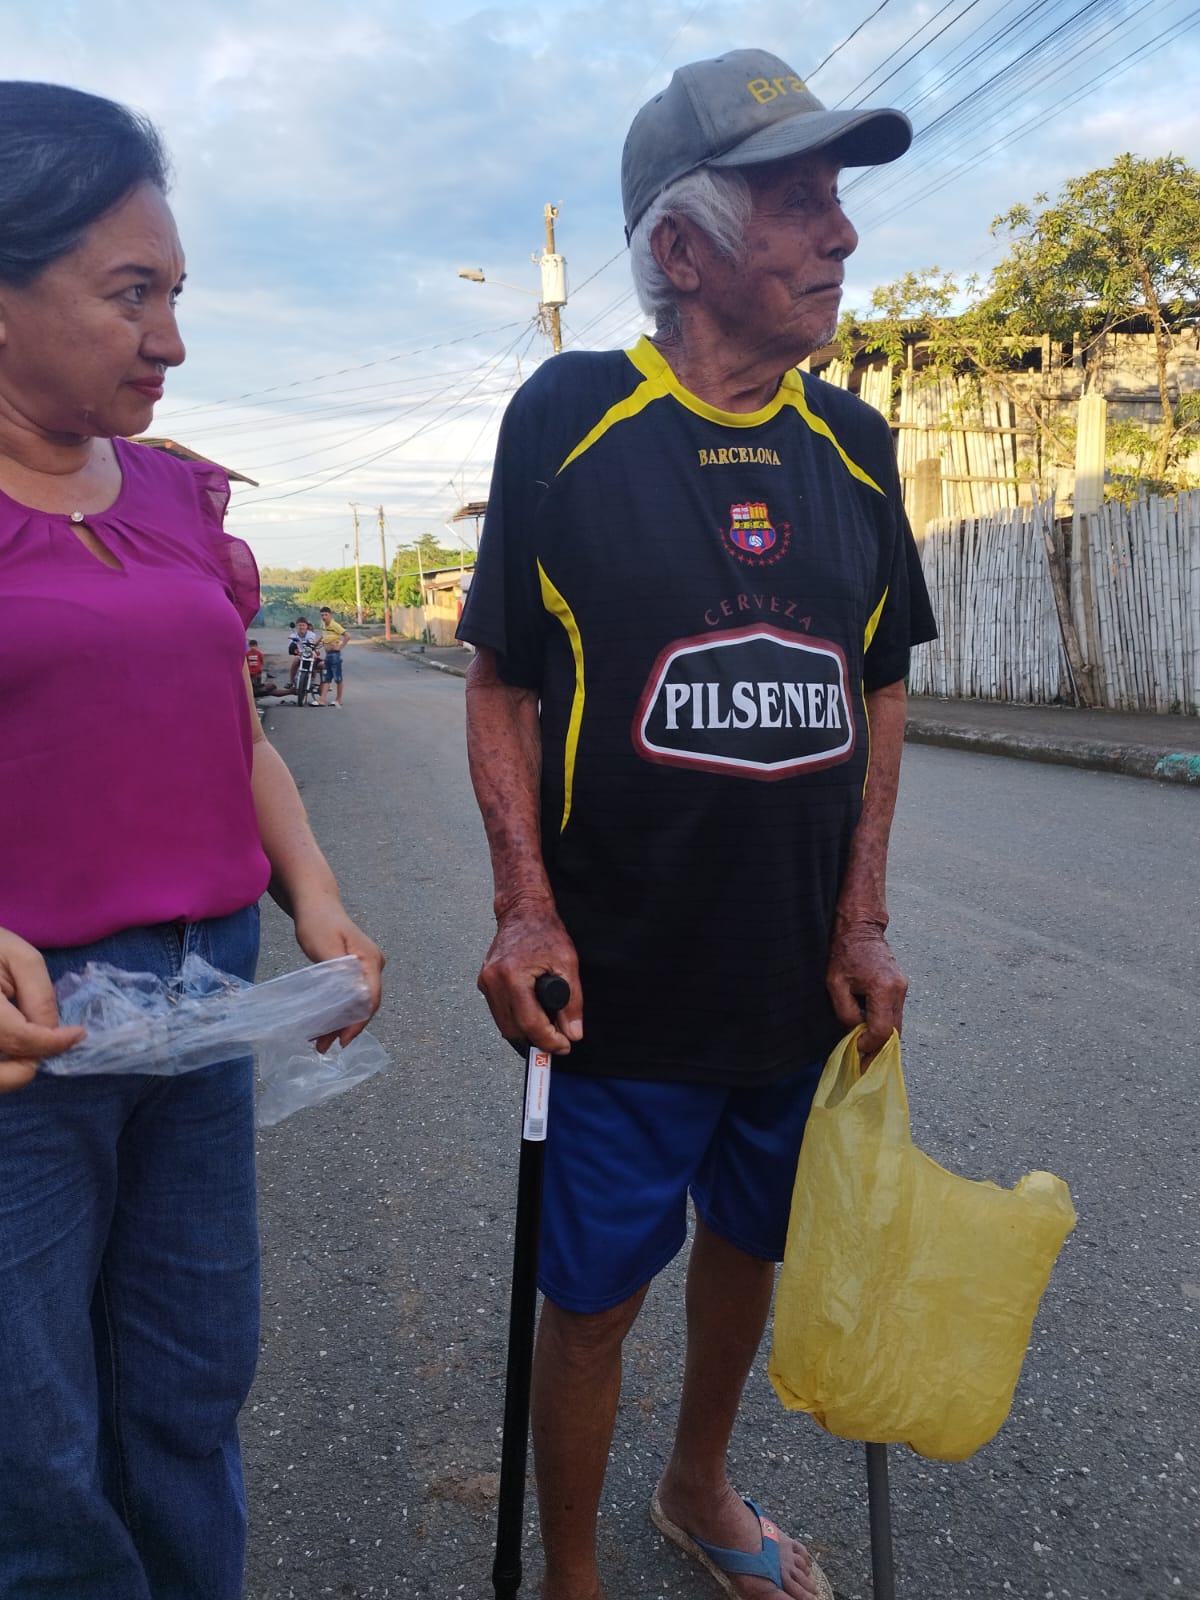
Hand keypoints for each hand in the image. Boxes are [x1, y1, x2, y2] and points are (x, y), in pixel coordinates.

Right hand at [0, 928, 86, 1091]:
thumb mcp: (19, 957)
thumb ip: (39, 995)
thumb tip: (52, 1032)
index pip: (18, 1037)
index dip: (52, 1042)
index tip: (77, 1034)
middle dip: (26, 1067)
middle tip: (47, 1046)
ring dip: (10, 1072)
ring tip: (28, 1048)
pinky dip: (1, 1068)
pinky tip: (12, 1048)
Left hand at [291, 897, 384, 1050]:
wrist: (315, 903)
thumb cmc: (319, 923)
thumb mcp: (324, 948)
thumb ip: (338, 972)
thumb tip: (347, 999)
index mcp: (370, 960)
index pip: (371, 998)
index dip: (358, 1022)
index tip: (343, 1041)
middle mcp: (373, 965)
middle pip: (364, 1004)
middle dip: (347, 1027)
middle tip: (324, 1046)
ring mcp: (365, 967)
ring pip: (357, 1002)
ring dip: (340, 1022)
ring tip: (320, 1041)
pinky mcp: (354, 968)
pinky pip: (350, 995)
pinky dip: (338, 1010)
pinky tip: (324, 1023)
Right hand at [478, 895, 581, 1053]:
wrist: (523, 911)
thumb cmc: (544, 931)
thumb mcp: (567, 964)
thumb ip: (572, 1002)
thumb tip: (573, 1033)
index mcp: (512, 975)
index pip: (529, 1023)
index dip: (548, 1041)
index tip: (564, 1046)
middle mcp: (493, 981)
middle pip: (513, 1029)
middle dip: (538, 1040)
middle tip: (559, 1039)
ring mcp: (486, 982)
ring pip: (504, 1025)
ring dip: (526, 1032)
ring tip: (548, 1027)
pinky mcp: (484, 983)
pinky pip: (499, 1013)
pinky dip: (516, 1020)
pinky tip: (533, 1014)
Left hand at [826, 919, 906, 1057]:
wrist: (860, 928)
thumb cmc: (844, 952)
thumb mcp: (835, 984)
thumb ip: (846, 1012)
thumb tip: (856, 1032)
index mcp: (883, 988)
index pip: (881, 1030)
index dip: (868, 1045)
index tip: (854, 1048)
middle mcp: (899, 990)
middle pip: (895, 1032)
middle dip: (880, 1050)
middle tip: (866, 1067)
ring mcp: (903, 988)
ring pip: (897, 1025)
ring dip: (883, 1040)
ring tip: (868, 1054)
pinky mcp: (901, 987)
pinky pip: (895, 1014)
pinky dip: (885, 1027)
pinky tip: (871, 1034)